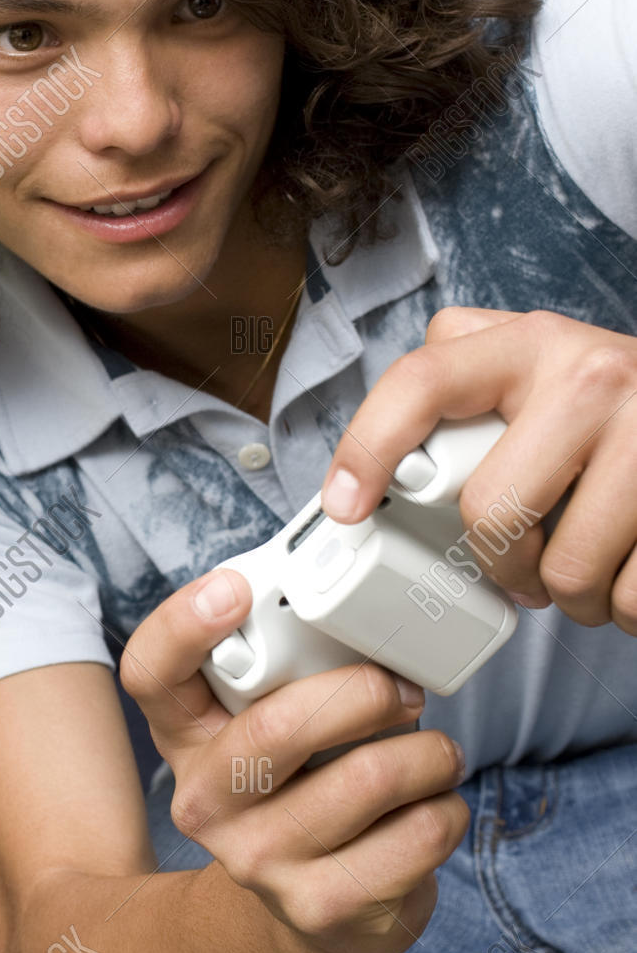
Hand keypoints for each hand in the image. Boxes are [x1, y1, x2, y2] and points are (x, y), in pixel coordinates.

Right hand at [120, 569, 468, 952]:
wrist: (306, 915)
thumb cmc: (301, 789)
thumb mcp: (268, 727)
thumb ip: (285, 668)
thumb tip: (358, 609)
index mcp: (185, 738)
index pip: (150, 672)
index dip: (183, 624)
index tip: (235, 588)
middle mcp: (205, 802)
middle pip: (279, 726)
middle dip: (364, 694)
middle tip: (402, 691)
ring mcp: (260, 861)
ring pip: (369, 778)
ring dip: (428, 754)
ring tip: (434, 754)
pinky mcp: (326, 907)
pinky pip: (418, 835)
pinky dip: (447, 809)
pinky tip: (431, 808)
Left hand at [321, 307, 636, 630]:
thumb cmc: (608, 402)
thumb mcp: (534, 362)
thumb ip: (461, 378)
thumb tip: (374, 456)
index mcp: (528, 345)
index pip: (419, 384)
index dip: (366, 449)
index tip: (345, 508)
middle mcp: (589, 376)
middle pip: (491, 511)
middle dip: (500, 564)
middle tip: (520, 565)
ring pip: (566, 571)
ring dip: (570, 597)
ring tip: (584, 568)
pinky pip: (631, 596)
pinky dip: (624, 607)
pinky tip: (628, 570)